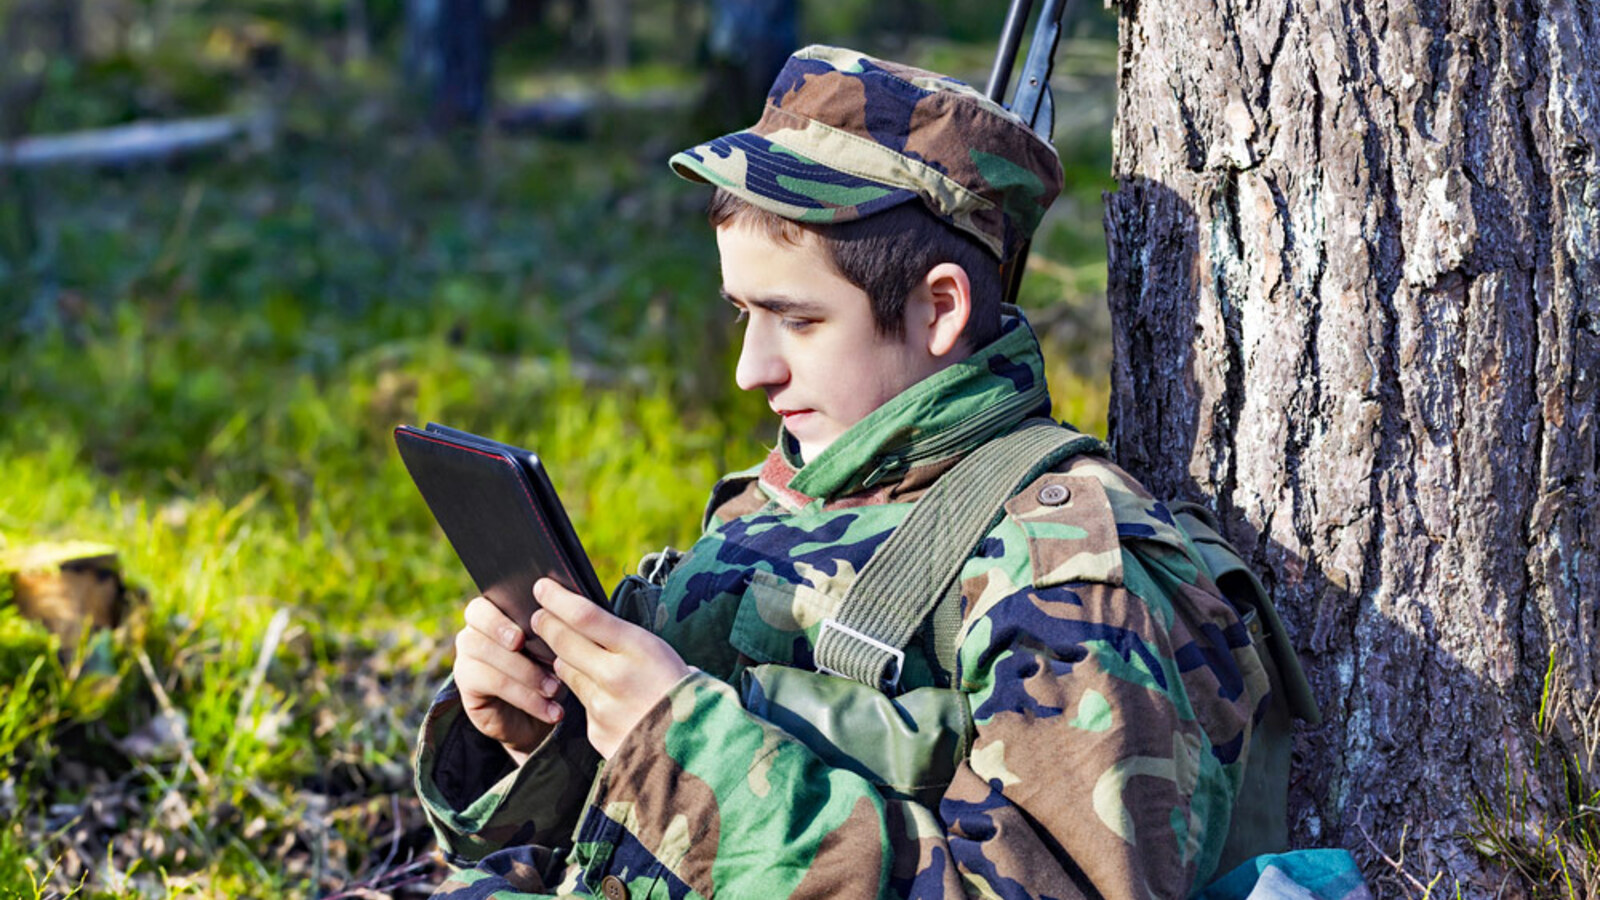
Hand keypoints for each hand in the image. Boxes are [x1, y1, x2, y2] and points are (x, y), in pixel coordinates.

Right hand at [453, 596, 565, 765]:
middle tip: (538, 653)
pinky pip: (493, 684)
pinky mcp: (467, 687)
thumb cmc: (549, 672)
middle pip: (478, 620)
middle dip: (507, 634)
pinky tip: (549, 709)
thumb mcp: (555, 650)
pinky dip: (526, 697)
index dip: (500, 617)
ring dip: (527, 673)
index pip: (484, 602)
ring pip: (487, 653)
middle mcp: (474, 631)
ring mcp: (466, 658)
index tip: (523, 634)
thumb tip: (563, 615)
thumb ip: (551, 629)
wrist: (538, 717)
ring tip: (555, 689)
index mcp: (496, 613)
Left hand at [532, 578, 691, 758]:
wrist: (700, 748)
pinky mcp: (596, 731)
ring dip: (565, 659)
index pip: (584, 616)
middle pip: (563, 641)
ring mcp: (603, 707)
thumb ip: (625, 640)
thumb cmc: (685, 690)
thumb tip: (589, 623)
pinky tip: (609, 699)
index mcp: (639, 649)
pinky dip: (588, 695)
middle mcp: (615, 677)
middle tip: (539, 616)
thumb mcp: (663, 653)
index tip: (542, 587)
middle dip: (546, 623)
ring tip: (577, 655)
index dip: (557, 599)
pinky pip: (581, 704)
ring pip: (566, 671)